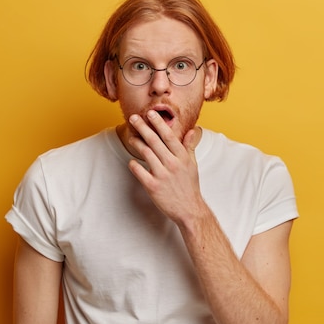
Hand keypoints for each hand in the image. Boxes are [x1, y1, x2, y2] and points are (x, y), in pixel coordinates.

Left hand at [127, 110, 207, 225]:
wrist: (189, 209)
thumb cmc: (190, 186)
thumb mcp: (192, 165)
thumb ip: (189, 147)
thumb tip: (192, 130)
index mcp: (182, 157)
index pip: (168, 136)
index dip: (158, 123)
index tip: (150, 113)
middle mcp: (172, 164)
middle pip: (154, 141)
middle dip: (142, 127)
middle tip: (133, 117)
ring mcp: (162, 175)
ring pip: (145, 153)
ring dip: (136, 143)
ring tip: (131, 136)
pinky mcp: (153, 187)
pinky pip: (139, 171)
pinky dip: (134, 165)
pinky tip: (131, 161)